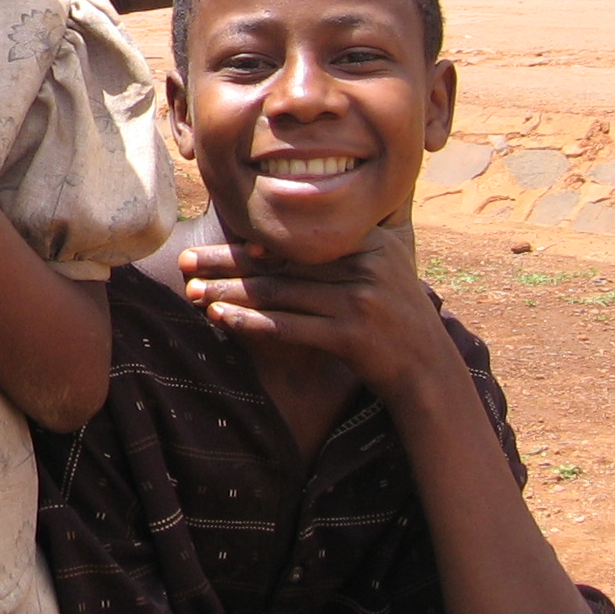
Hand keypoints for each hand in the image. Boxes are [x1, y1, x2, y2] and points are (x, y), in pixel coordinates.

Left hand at [179, 231, 456, 403]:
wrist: (429, 371)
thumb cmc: (393, 319)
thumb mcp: (378, 272)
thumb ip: (338, 252)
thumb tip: (264, 245)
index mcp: (370, 243)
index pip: (299, 243)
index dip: (253, 245)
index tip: (213, 243)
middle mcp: (366, 267)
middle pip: (282, 265)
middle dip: (228, 263)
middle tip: (186, 262)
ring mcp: (360, 302)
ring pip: (280, 294)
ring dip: (231, 293)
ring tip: (195, 292)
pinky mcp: (352, 337)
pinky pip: (289, 327)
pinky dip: (252, 322)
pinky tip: (221, 318)